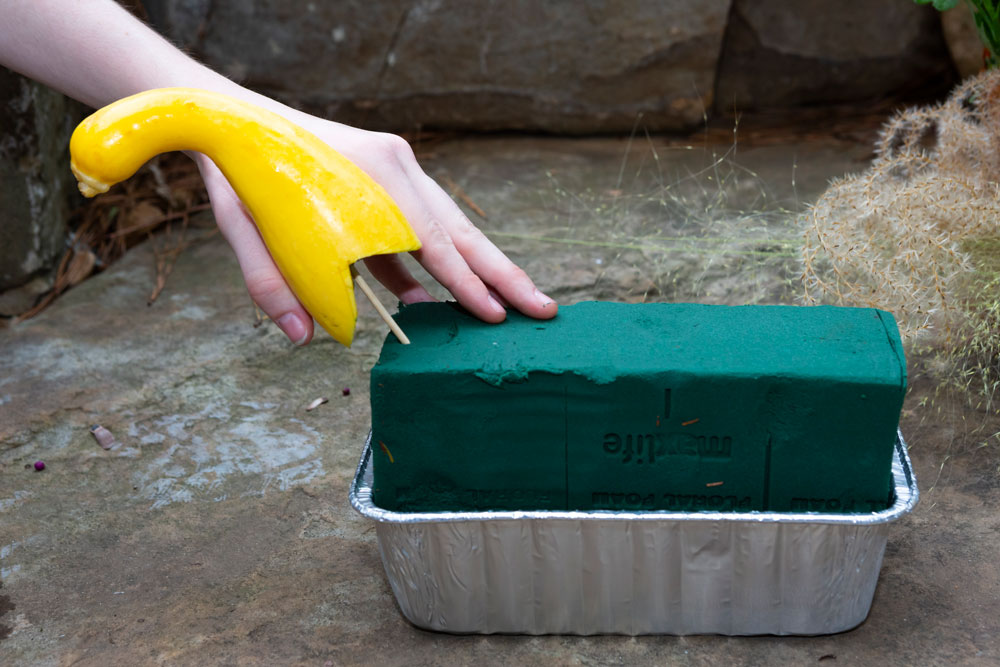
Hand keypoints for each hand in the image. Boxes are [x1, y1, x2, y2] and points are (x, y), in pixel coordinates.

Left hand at [195, 119, 556, 344]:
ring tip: (513, 306)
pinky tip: (438, 302)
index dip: (463, 283)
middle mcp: (399, 167)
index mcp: (374, 173)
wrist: (237, 115)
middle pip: (461, 231)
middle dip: (502, 275)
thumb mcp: (244, 225)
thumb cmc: (244, 171)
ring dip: (480, 271)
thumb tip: (307, 339)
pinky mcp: (391, 182)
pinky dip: (433, 266)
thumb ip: (273, 283)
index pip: (432, 240)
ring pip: (451, 229)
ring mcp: (399, 171)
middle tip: (543, 310)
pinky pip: (421, 231)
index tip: (495, 315)